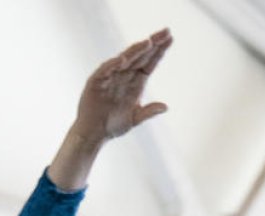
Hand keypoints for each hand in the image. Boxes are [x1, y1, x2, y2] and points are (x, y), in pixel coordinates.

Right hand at [72, 28, 172, 143]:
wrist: (93, 134)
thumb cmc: (112, 125)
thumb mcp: (134, 119)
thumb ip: (148, 112)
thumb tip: (165, 107)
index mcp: (135, 83)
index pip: (149, 63)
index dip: (159, 51)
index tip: (170, 38)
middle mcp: (124, 76)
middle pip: (140, 57)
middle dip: (153, 44)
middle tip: (166, 31)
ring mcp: (110, 77)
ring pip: (125, 60)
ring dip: (136, 51)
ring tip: (148, 42)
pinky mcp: (96, 82)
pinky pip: (105, 71)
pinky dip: (113, 65)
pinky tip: (123, 59)